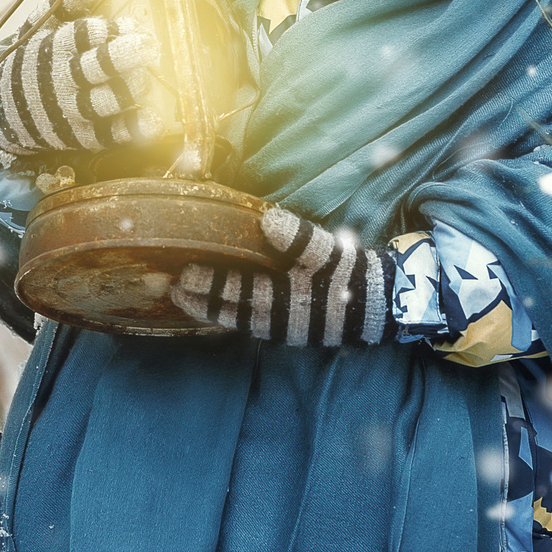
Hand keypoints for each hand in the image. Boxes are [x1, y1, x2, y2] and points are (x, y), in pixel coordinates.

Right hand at [0, 0, 158, 157]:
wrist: (0, 110)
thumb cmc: (30, 61)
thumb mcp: (38, 29)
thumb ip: (64, 5)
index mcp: (55, 48)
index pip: (84, 34)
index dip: (111, 29)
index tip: (133, 25)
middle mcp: (64, 79)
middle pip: (97, 67)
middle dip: (125, 55)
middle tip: (149, 46)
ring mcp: (72, 110)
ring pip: (103, 101)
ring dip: (128, 91)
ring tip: (146, 80)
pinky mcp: (80, 135)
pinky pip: (107, 134)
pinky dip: (131, 129)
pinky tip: (153, 121)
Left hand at [172, 204, 388, 347]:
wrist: (382, 308)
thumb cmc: (354, 277)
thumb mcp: (331, 253)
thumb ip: (300, 238)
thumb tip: (266, 220)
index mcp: (286, 300)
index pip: (238, 292)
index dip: (209, 284)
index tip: (182, 275)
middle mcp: (279, 321)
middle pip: (230, 313)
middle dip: (199, 302)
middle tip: (169, 290)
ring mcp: (283, 330)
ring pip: (238, 322)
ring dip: (210, 311)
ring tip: (184, 300)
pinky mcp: (289, 332)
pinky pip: (250, 326)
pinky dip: (230, 317)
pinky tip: (219, 310)